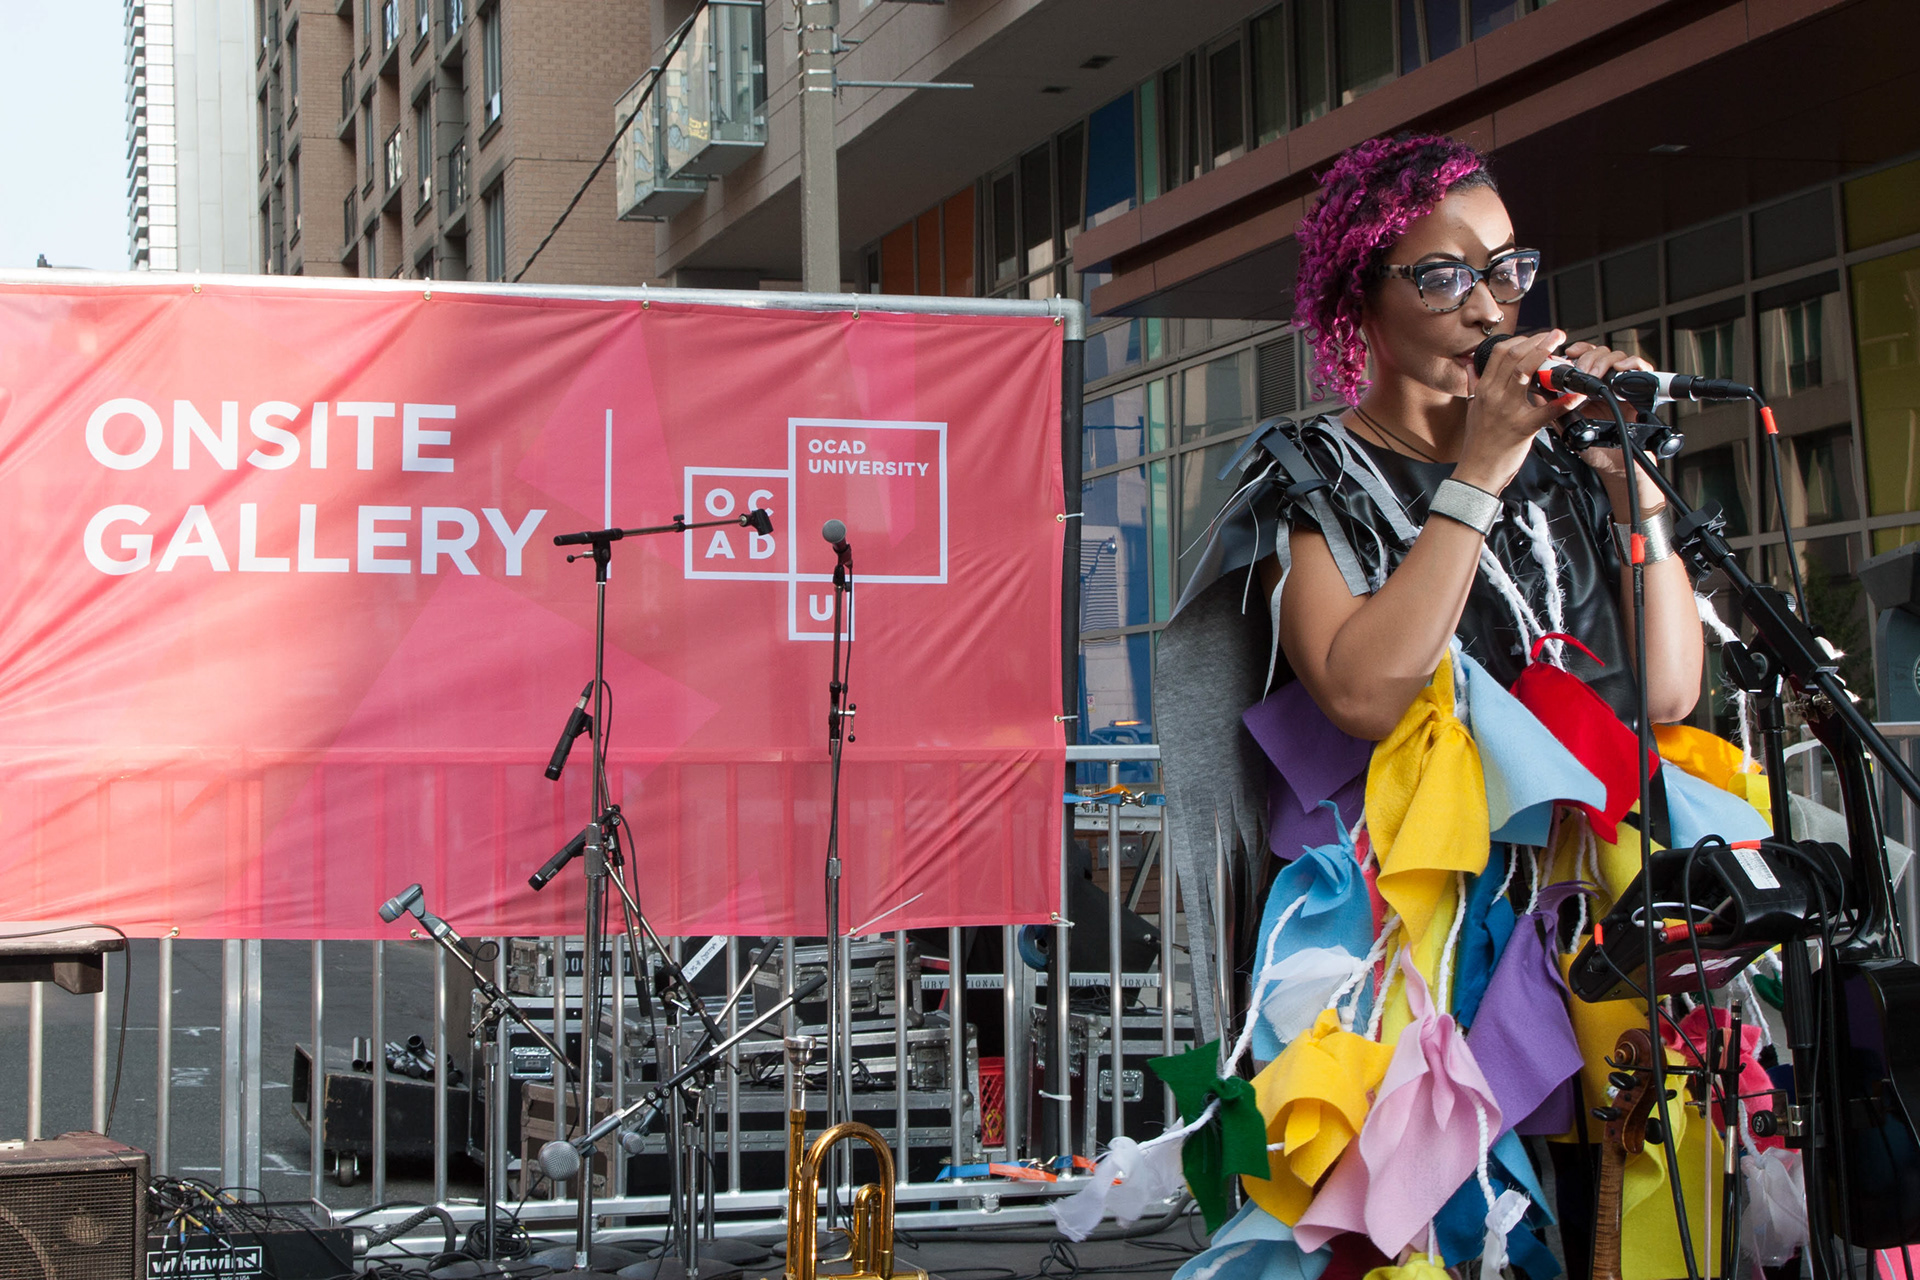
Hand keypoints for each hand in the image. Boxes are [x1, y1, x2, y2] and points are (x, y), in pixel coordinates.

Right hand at [1455, 329, 1577, 491]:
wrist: (1477, 473)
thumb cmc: (1478, 444)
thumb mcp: (1472, 409)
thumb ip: (1472, 383)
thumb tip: (1470, 364)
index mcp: (1485, 390)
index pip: (1500, 354)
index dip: (1521, 340)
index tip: (1537, 337)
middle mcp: (1494, 396)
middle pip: (1514, 357)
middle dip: (1538, 341)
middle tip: (1556, 334)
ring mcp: (1507, 411)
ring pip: (1524, 373)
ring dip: (1545, 355)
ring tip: (1562, 348)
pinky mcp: (1522, 428)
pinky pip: (1545, 412)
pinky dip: (1563, 402)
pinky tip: (1576, 395)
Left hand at [1559, 341, 1662, 511]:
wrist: (1613, 462)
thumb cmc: (1591, 445)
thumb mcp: (1565, 422)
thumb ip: (1551, 404)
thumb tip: (1533, 386)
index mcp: (1586, 386)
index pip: (1584, 356)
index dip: (1578, 350)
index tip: (1569, 352)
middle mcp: (1605, 382)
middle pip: (1600, 352)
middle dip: (1589, 356)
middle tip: (1582, 369)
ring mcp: (1622, 386)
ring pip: (1618, 357)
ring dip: (1605, 361)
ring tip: (1596, 374)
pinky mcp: (1640, 392)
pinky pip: (1641, 369)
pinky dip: (1632, 364)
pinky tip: (1621, 369)